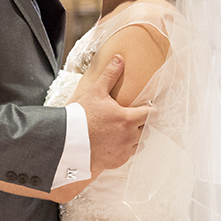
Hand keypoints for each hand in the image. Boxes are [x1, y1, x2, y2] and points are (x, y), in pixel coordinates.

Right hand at [76, 55, 149, 178]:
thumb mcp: (96, 93)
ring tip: (123, 131)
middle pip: (146, 129)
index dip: (150, 109)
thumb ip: (110, 75)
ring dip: (134, 137)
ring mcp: (124, 151)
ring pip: (139, 143)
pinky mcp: (118, 161)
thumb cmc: (83, 116)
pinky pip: (128, 155)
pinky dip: (125, 149)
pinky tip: (114, 143)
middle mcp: (130, 136)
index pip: (151, 113)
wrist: (69, 143)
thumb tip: (119, 58)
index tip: (147, 106)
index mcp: (128, 119)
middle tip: (131, 118)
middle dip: (141, 123)